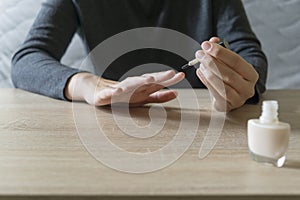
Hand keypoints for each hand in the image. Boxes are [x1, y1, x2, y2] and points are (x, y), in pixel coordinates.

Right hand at [65, 70, 184, 105]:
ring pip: (130, 84)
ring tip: (149, 79)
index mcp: (142, 87)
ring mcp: (120, 88)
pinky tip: (118, 90)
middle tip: (171, 73)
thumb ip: (160, 97)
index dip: (169, 79)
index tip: (181, 75)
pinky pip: (110, 93)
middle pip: (147, 80)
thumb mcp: (144, 98)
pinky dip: (114, 91)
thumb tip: (177, 93)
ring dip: (140, 81)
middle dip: (159, 76)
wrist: (98, 92)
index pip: (158, 82)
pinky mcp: (106, 94)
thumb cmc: (125, 95)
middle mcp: (133, 85)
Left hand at [195, 37, 258, 111]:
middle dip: (211, 62)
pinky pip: (215, 93)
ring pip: (222, 85)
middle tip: (199, 54)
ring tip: (200, 64)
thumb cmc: (229, 76)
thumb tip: (211, 41)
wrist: (231, 96)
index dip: (220, 52)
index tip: (206, 45)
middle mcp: (248, 88)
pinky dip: (205, 81)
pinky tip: (200, 72)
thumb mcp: (228, 63)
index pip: (236, 61)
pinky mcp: (227, 106)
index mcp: (252, 75)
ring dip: (208, 72)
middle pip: (228, 74)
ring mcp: (238, 99)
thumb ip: (220, 51)